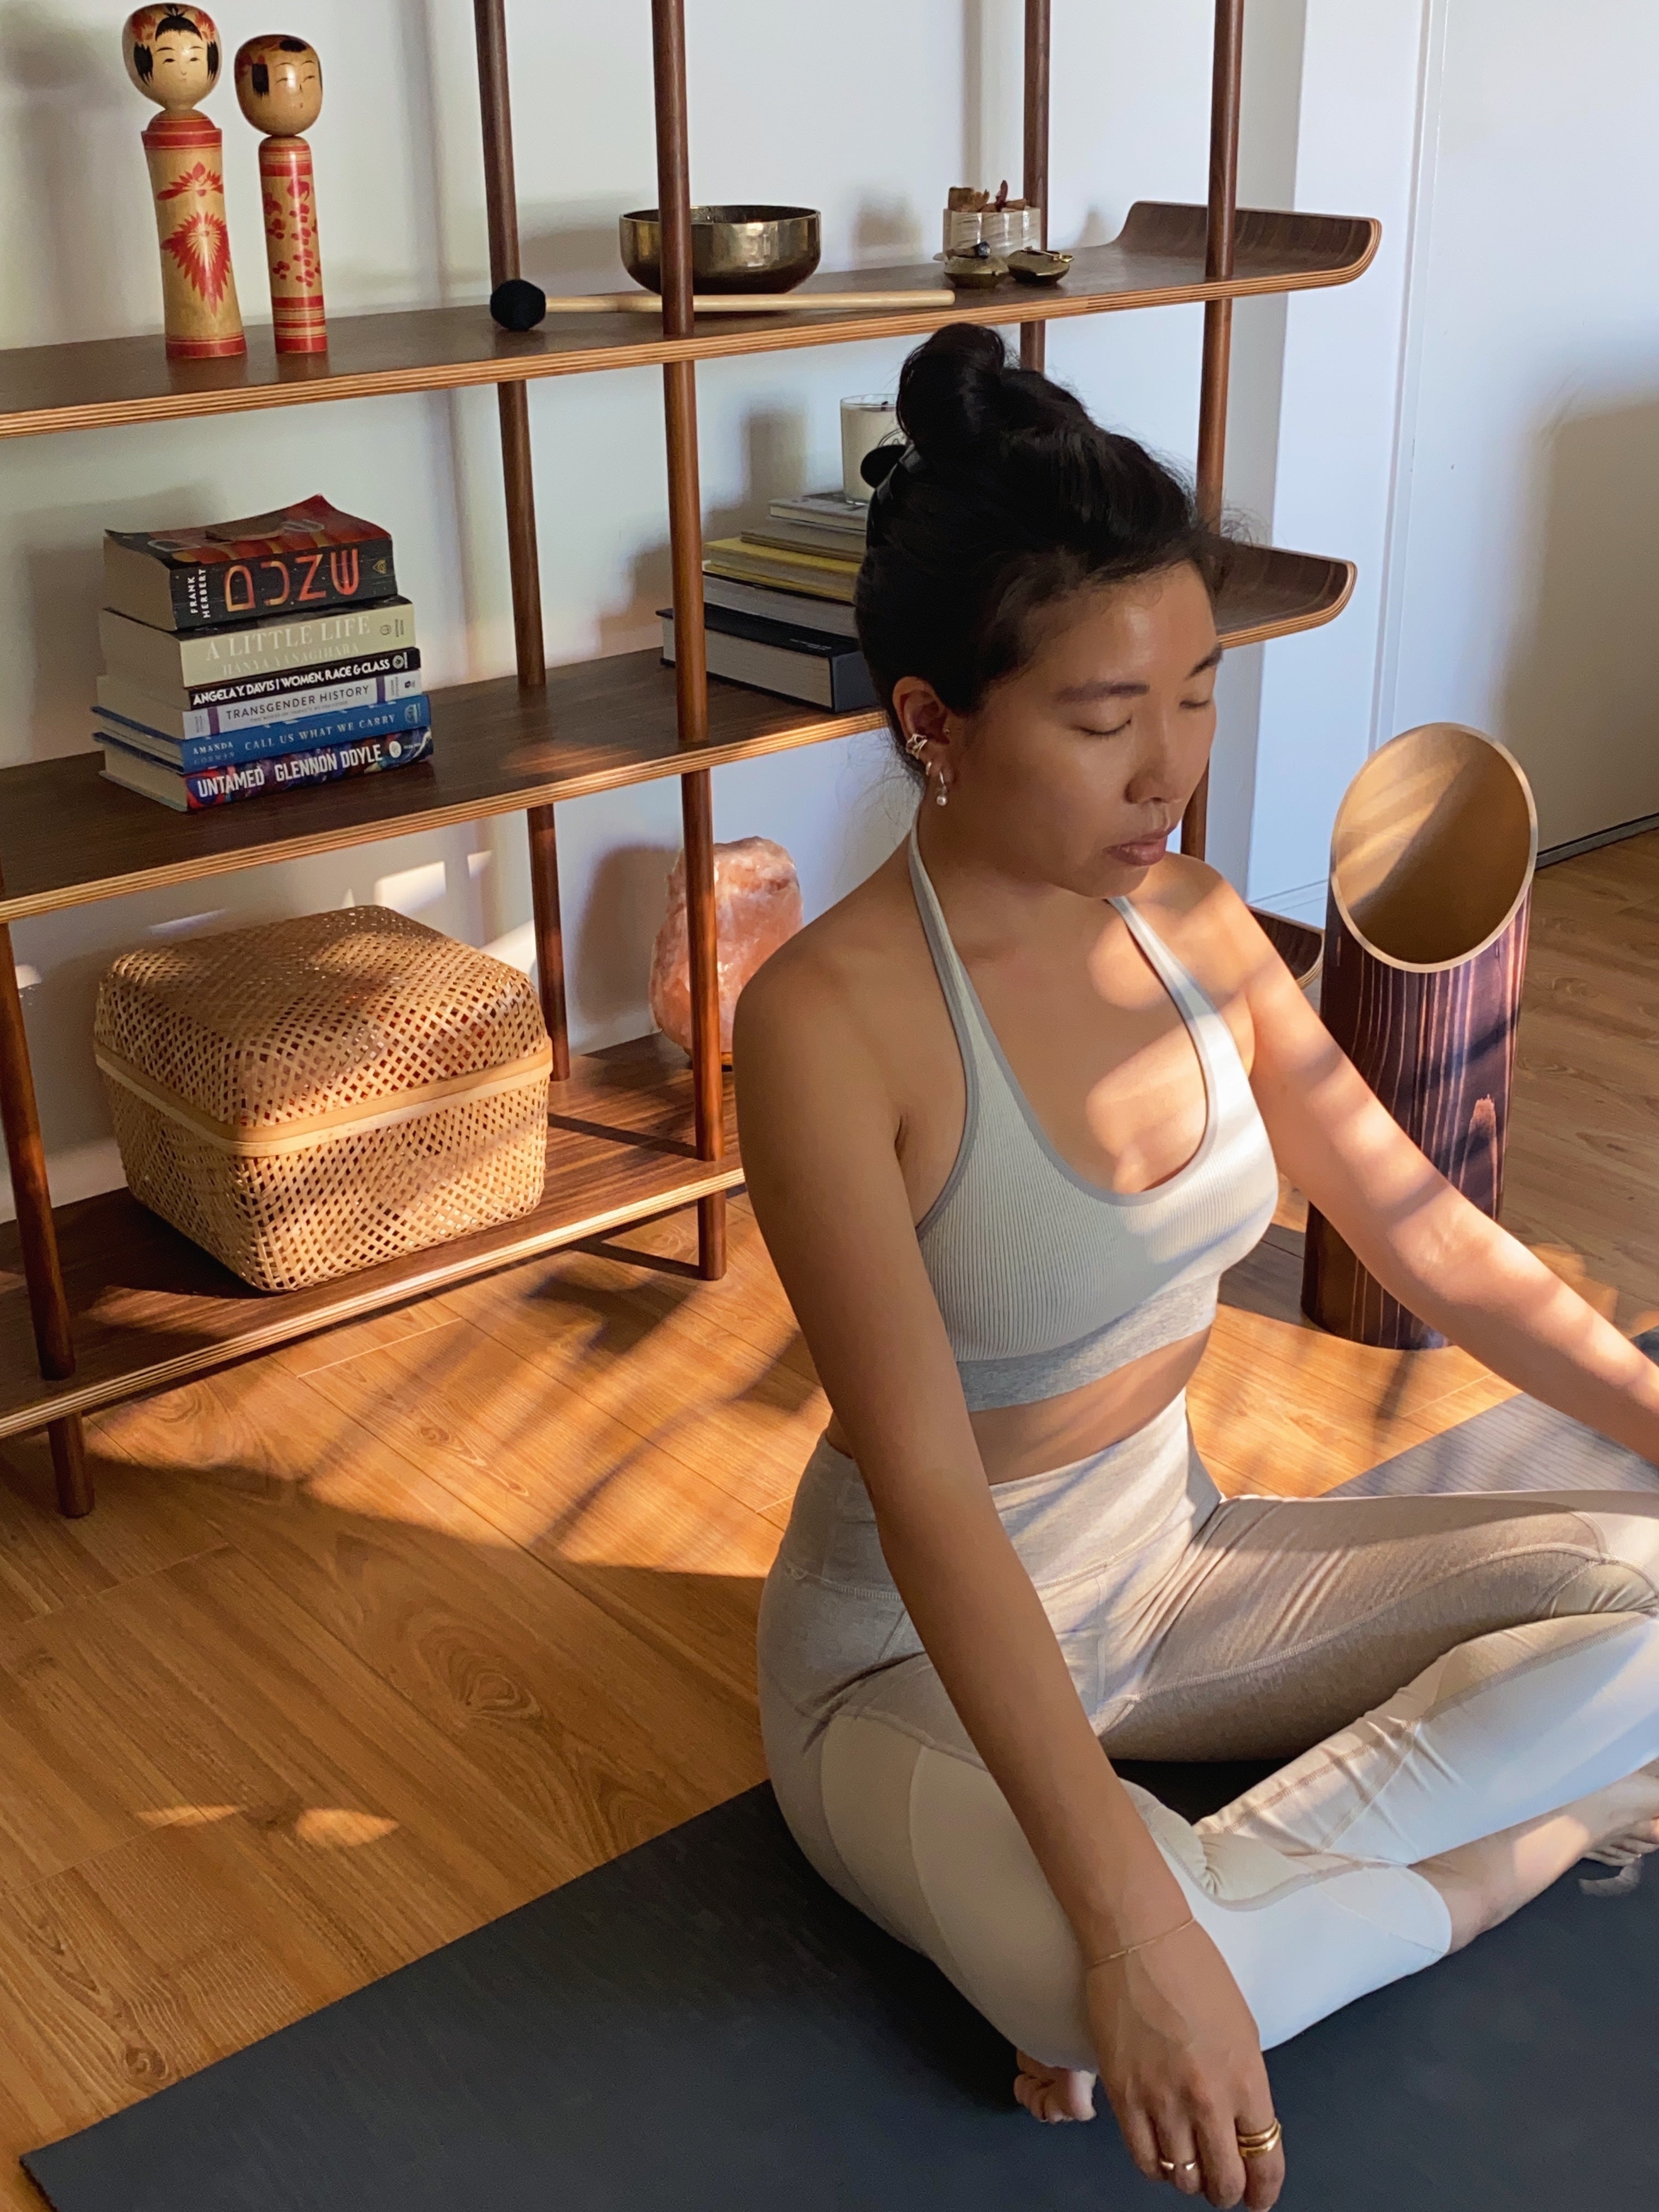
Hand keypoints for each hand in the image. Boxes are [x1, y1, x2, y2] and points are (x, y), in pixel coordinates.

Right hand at [1087, 1919, 1284, 2209]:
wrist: (1138, 1939)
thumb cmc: (1191, 1968)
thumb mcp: (1241, 2028)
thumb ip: (1244, 2082)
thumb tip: (1242, 2122)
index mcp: (1246, 2079)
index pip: (1265, 2161)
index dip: (1264, 2191)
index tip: (1259, 2197)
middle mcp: (1208, 2099)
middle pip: (1224, 2181)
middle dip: (1228, 2192)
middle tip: (1224, 2187)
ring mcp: (1163, 2100)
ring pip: (1182, 2178)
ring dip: (1190, 2180)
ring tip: (1190, 2168)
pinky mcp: (1124, 2095)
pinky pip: (1144, 2159)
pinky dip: (1155, 2168)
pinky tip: (1161, 2157)